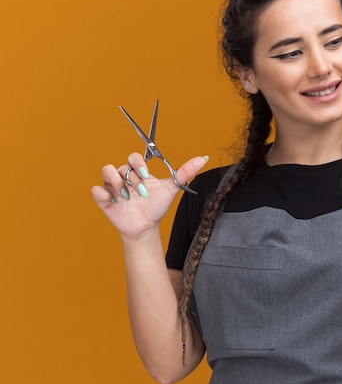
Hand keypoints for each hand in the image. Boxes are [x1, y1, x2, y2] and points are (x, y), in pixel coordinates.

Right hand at [91, 152, 208, 239]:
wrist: (146, 227)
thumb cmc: (157, 206)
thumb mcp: (171, 188)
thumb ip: (185, 172)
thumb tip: (203, 158)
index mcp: (138, 171)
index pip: (134, 157)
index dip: (139, 163)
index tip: (147, 174)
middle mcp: (124, 176)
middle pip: (122, 166)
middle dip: (132, 178)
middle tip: (141, 192)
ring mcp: (113, 187)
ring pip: (107, 171)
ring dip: (117, 182)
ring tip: (127, 196)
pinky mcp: (104, 198)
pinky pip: (96, 189)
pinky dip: (103, 193)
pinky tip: (115, 200)